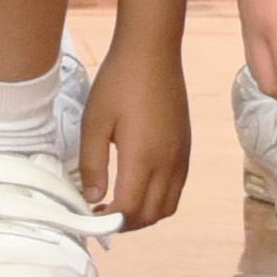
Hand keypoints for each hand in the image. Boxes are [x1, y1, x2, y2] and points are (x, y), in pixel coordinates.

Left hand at [75, 36, 190, 228]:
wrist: (152, 52)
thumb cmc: (118, 83)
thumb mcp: (94, 121)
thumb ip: (92, 164)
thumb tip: (93, 198)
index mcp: (143, 158)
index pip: (129, 209)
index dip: (109, 221)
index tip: (90, 217)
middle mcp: (168, 164)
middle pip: (151, 214)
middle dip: (126, 224)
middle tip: (103, 214)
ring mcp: (181, 157)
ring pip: (168, 207)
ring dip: (145, 215)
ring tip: (120, 205)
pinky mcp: (186, 149)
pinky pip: (177, 189)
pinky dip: (160, 200)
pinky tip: (140, 186)